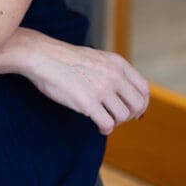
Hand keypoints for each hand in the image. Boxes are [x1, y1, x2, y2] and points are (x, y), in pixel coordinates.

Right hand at [0, 28, 149, 134]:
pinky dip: (104, 129)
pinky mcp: (88, 103)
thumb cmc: (65, 59)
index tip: (134, 112)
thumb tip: (124, 93)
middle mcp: (113, 75)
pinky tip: (97, 125)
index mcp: (117, 63)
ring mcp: (101, 89)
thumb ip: (113, 71)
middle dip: (130, 115)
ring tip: (103, 119)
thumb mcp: (96, 57)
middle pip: (137, 105)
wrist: (42, 56)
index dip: (142, 104)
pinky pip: (107, 124)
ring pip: (123, 116)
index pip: (143, 88)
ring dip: (115, 122)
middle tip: (116, 117)